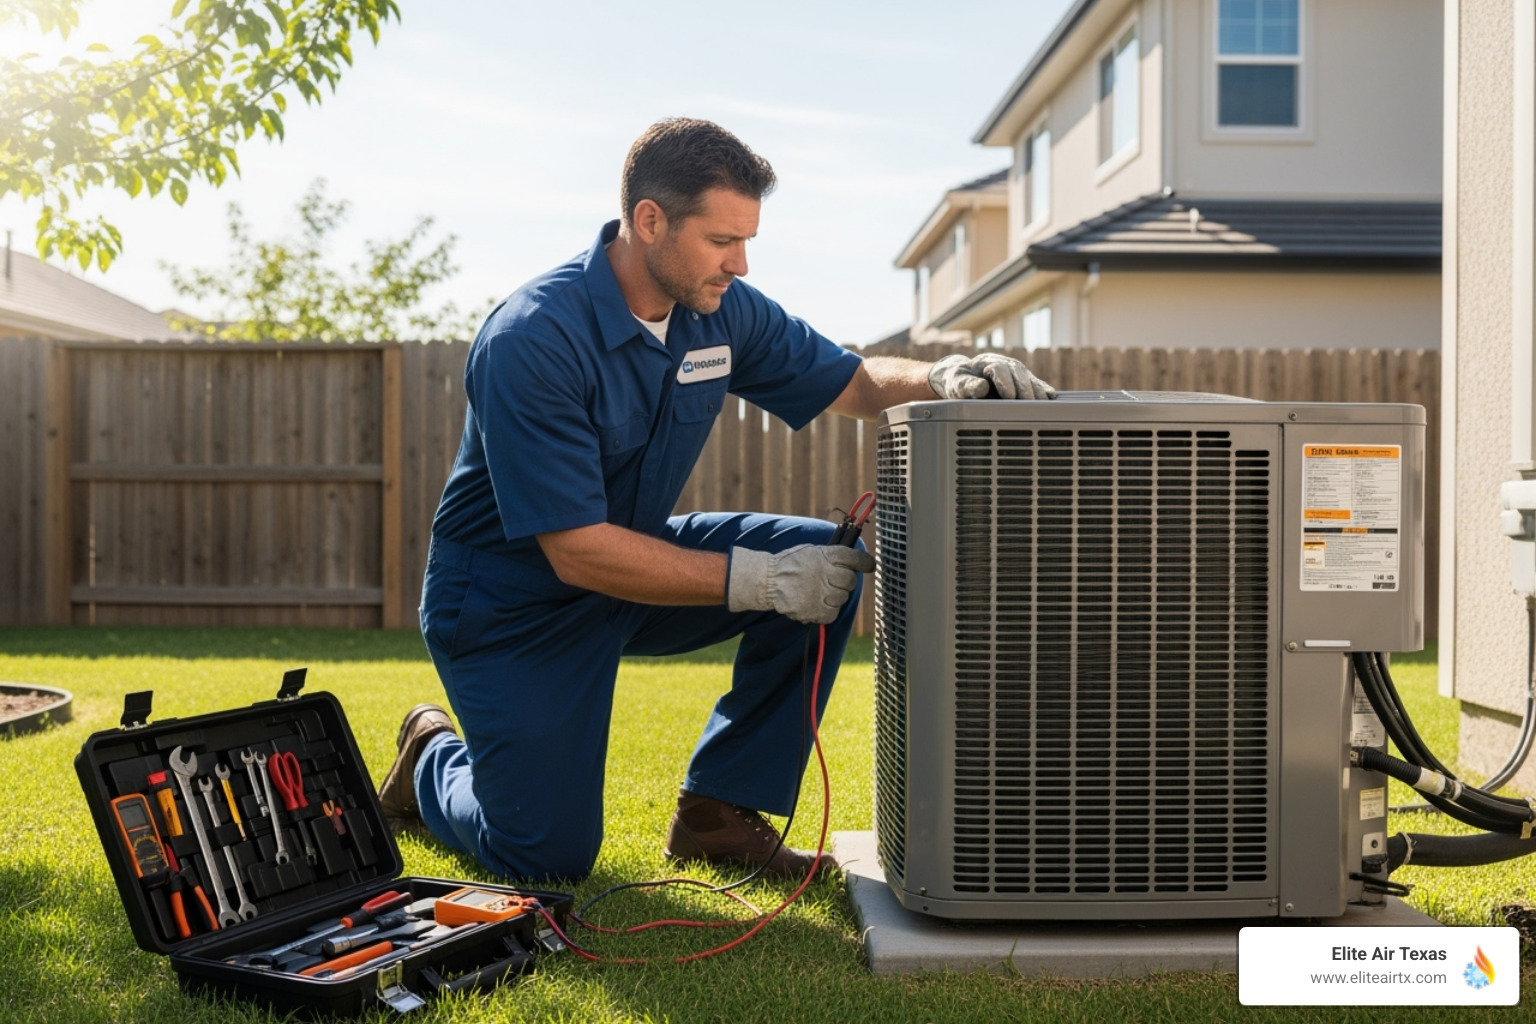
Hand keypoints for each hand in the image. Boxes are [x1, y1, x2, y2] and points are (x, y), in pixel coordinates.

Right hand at [727, 544, 874, 623]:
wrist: (769, 581)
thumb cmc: (790, 565)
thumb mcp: (811, 552)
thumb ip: (832, 556)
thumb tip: (853, 563)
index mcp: (827, 555)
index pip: (855, 558)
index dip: (865, 563)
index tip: (869, 566)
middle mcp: (828, 573)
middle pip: (851, 581)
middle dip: (845, 582)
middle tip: (831, 581)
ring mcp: (824, 593)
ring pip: (842, 598)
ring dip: (833, 597)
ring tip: (816, 592)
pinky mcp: (819, 611)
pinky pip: (833, 613)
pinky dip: (826, 611)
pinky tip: (814, 603)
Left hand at [927, 353, 1056, 399]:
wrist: (963, 377)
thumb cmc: (957, 382)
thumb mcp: (957, 383)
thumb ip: (967, 385)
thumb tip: (982, 387)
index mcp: (986, 362)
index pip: (998, 369)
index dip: (1004, 381)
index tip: (1009, 396)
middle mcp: (1003, 363)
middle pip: (1017, 372)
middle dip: (1024, 387)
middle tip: (1029, 403)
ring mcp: (1014, 371)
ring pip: (1028, 376)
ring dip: (1036, 389)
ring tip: (1042, 403)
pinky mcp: (1021, 379)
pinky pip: (1034, 382)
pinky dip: (1043, 388)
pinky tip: (1051, 396)